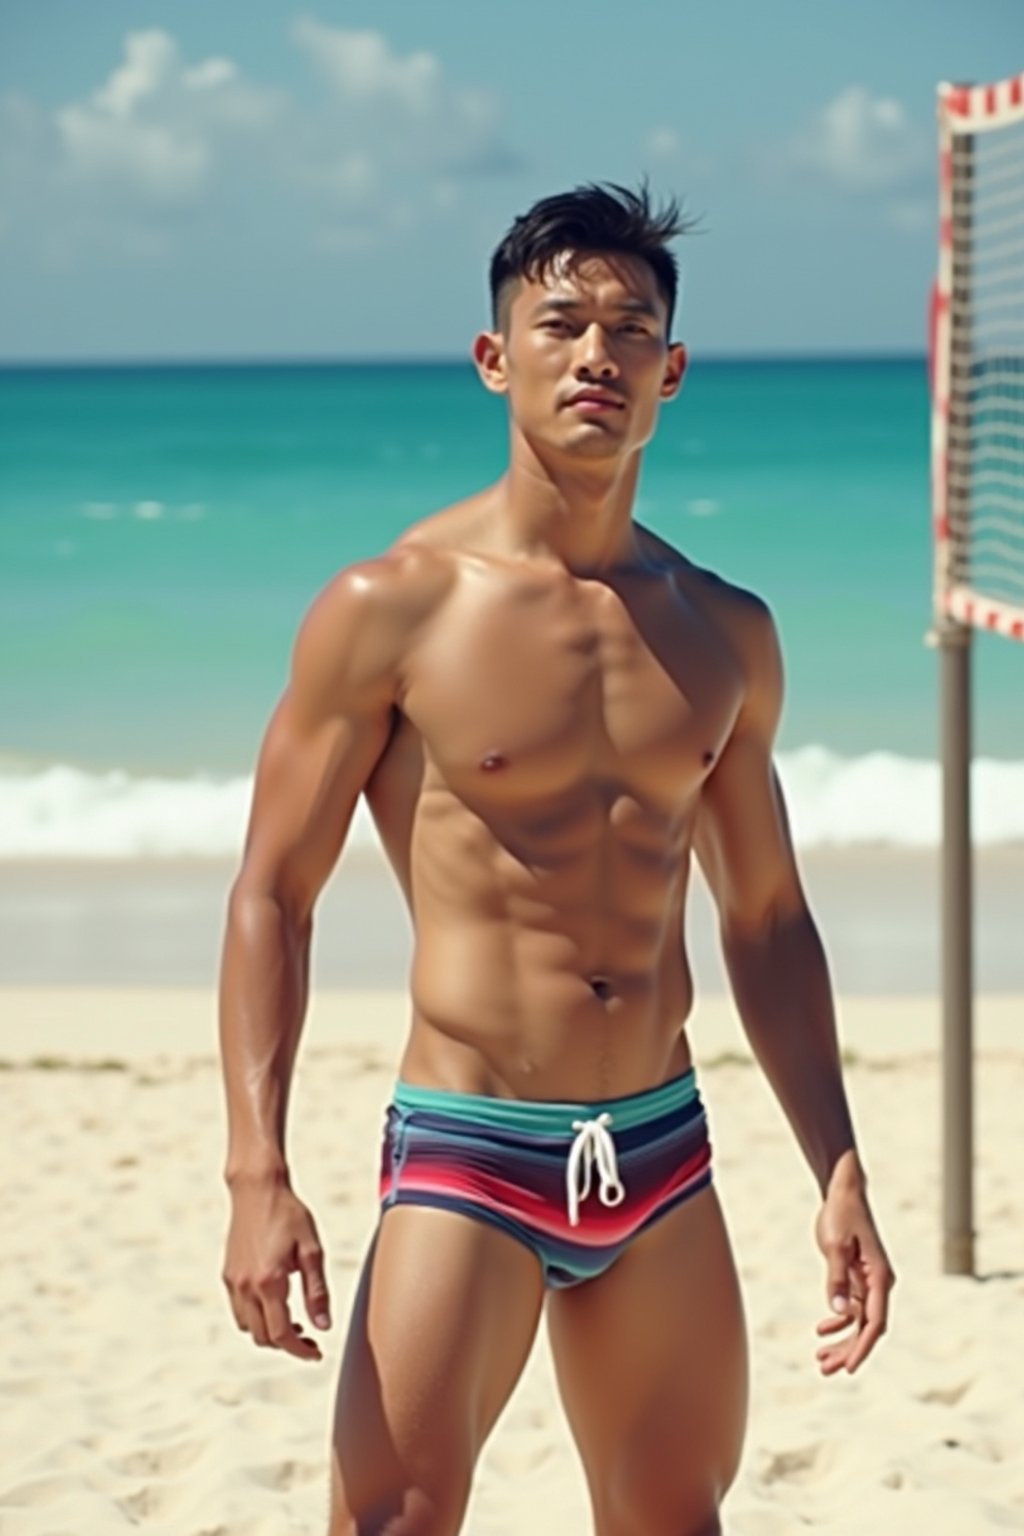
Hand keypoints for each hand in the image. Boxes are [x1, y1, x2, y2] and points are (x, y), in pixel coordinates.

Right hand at [222, 1178, 331, 1362]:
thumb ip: (317, 1291)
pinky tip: (274, 1304)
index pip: (283, 1334)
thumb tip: (324, 1326)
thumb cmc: (289, 1215)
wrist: (257, 1189)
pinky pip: (239, 1311)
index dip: (301, 1350)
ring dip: (269, 1334)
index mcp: (270, 1282)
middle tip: (310, 1338)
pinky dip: (255, 1319)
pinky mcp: (228, 1274)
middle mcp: (247, 1286)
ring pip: (248, 1328)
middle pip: (263, 1337)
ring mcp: (233, 1282)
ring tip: (294, 1323)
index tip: (317, 1353)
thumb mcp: (312, 1250)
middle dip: (288, 1344)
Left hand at [814, 1165, 894, 1375]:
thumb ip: (836, 1278)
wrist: (843, 1191)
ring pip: (859, 1322)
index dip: (862, 1348)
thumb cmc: (841, 1214)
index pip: (874, 1323)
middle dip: (849, 1351)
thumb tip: (838, 1311)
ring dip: (842, 1341)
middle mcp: (879, 1284)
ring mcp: (869, 1282)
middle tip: (825, 1370)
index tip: (850, 1369)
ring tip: (820, 1359)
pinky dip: (838, 1321)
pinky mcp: (857, 1276)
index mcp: (880, 1278)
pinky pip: (851, 1308)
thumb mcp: (835, 1245)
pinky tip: (820, 1331)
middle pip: (867, 1328)